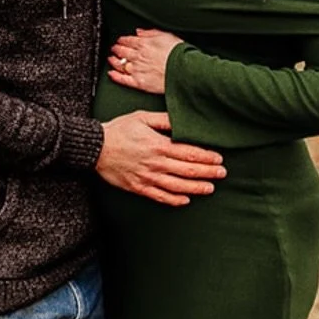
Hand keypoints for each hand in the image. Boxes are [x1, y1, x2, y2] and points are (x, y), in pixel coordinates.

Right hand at [95, 112, 224, 206]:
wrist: (95, 148)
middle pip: (188, 170)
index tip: (219, 158)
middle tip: (222, 173)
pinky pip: (160, 197)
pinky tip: (186, 200)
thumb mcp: (142, 117)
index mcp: (158, 145)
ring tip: (210, 188)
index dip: (206, 156)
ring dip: (196, 188)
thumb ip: (164, 120)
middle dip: (208, 172)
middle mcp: (156, 163)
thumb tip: (182, 120)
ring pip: (178, 186)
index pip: (189, 152)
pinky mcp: (138, 187)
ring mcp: (147, 177)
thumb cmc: (118, 130)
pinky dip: (175, 200)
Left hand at [107, 28, 183, 95]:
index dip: (122, 40)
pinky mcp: (139, 82)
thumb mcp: (167, 35)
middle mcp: (138, 56)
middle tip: (114, 48)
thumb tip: (140, 32)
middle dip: (117, 49)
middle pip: (122, 51)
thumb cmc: (179, 54)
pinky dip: (115, 76)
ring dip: (114, 61)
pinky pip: (123, 79)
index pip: (128, 40)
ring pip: (120, 64)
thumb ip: (151, 32)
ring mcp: (137, 70)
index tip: (120, 40)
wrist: (184, 71)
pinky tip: (111, 74)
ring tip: (111, 59)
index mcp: (144, 44)